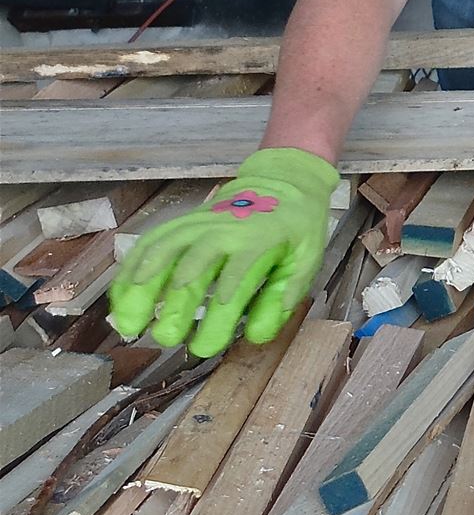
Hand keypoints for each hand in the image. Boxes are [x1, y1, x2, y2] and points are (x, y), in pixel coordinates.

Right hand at [108, 146, 337, 357]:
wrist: (285, 178)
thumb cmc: (299, 224)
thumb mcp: (310, 253)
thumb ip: (290, 288)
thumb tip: (257, 332)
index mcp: (262, 233)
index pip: (243, 260)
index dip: (230, 286)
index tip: (215, 319)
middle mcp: (227, 225)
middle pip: (197, 255)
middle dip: (179, 293)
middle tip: (165, 336)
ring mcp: (203, 220)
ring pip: (168, 244)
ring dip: (146, 278)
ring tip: (130, 317)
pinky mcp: (187, 220)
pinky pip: (155, 238)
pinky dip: (135, 264)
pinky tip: (121, 291)